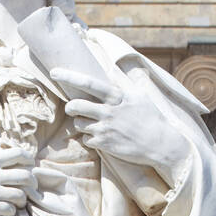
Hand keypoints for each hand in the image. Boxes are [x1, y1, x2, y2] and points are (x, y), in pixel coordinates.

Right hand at [0, 147, 37, 215]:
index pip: (20, 155)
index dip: (29, 160)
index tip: (29, 165)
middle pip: (27, 177)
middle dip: (32, 183)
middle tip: (30, 187)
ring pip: (21, 195)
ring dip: (23, 199)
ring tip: (19, 200)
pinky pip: (10, 209)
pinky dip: (13, 210)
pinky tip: (8, 209)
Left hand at [52, 67, 191, 180]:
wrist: (161, 144)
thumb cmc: (152, 118)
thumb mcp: (139, 96)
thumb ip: (122, 84)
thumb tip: (111, 70)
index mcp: (117, 96)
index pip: (89, 83)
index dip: (70, 77)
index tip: (54, 72)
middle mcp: (109, 111)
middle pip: (77, 106)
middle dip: (70, 107)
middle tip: (73, 108)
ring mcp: (106, 129)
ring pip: (79, 124)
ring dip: (81, 124)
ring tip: (93, 124)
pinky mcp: (105, 145)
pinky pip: (86, 140)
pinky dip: (90, 139)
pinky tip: (101, 138)